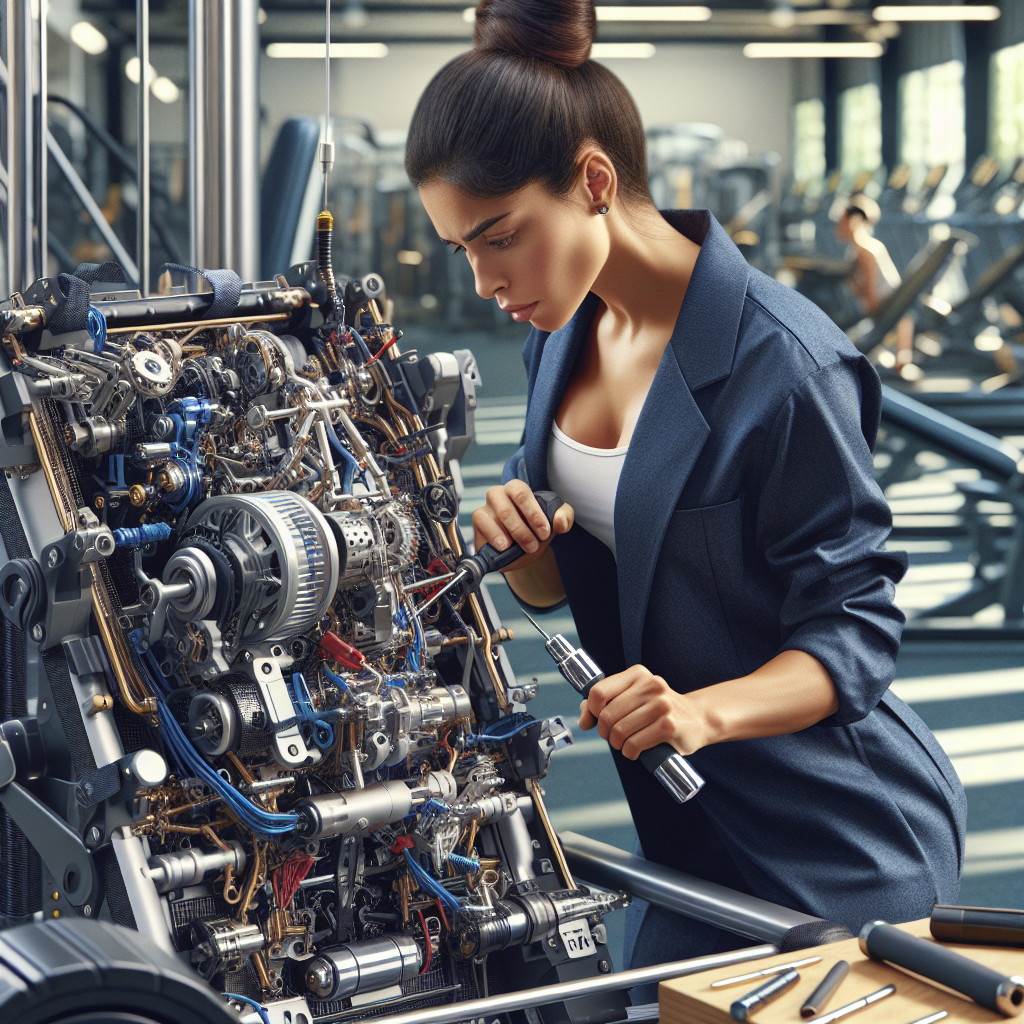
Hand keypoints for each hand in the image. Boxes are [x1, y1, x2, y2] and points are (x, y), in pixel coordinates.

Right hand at [472, 480, 573, 572]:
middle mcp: (499, 494)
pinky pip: (483, 524)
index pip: (521, 493)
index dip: (533, 513)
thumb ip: (564, 518)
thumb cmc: (537, 531)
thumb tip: (559, 521)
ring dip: (512, 536)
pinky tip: (505, 547)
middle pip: (506, 507)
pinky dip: (495, 537)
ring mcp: (486, 507)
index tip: (544, 532)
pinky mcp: (478, 521)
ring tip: (523, 549)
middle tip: (533, 546)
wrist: (522, 552)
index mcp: (517, 489)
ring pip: (495, 517)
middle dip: (522, 530)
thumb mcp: (556, 524)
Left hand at [579, 664, 707, 758]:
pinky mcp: (669, 725)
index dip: (590, 711)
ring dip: (617, 744)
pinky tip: (635, 751)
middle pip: (606, 715)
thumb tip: (583, 718)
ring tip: (624, 745)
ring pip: (619, 731)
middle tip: (612, 737)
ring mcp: (661, 704)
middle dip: (604, 732)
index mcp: (637, 674)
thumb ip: (606, 703)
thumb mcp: (634, 698)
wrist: (698, 719)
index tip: (593, 721)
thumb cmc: (658, 710)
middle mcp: (650, 685)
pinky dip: (629, 752)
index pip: (599, 692)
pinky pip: (634, 744)